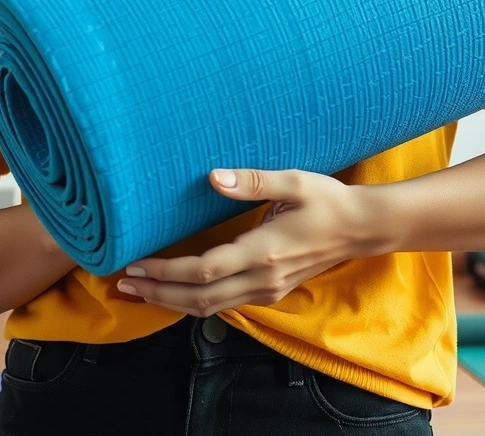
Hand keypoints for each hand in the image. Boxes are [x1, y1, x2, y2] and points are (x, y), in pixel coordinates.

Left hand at [115, 167, 389, 316]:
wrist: (362, 229)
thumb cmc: (327, 200)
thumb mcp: (293, 181)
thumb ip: (253, 181)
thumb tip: (213, 177)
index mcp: (263, 251)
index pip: (204, 270)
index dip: (166, 272)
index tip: (136, 265)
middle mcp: (262, 278)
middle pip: (199, 299)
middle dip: (158, 294)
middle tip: (123, 284)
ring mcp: (266, 289)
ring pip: (210, 308)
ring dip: (172, 302)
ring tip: (140, 291)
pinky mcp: (270, 291)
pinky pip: (224, 304)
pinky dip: (195, 302)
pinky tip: (177, 292)